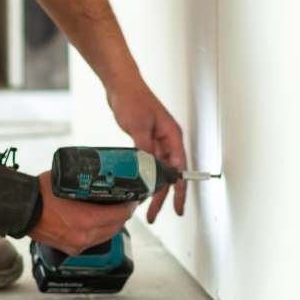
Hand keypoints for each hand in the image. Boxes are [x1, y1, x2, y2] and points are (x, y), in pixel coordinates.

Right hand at [27, 171, 137, 255]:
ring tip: (113, 211)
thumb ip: (87, 183)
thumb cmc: (40, 193)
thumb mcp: (68, 182)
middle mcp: (85, 236)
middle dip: (123, 214)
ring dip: (113, 224)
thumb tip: (102, 177)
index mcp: (86, 220)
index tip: (134, 198)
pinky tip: (98, 222)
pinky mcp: (71, 249)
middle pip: (116, 226)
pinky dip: (99, 232)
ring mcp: (78, 245)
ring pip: (106, 235)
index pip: (120, 215)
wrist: (21, 210)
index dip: (130, 205)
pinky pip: (94, 241)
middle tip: (125, 202)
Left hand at [108, 80, 187, 222]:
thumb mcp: (139, 126)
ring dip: (152, 188)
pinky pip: (146, 163)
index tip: (178, 208)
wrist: (120, 84)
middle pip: (169, 174)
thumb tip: (147, 171)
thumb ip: (144, 149)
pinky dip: (143, 176)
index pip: (180, 169)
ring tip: (145, 207)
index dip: (180, 191)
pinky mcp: (144, 139)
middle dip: (163, 196)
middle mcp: (166, 140)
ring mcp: (155, 140)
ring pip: (157, 171)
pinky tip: (137, 186)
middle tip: (155, 215)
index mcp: (172, 136)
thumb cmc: (133, 98)